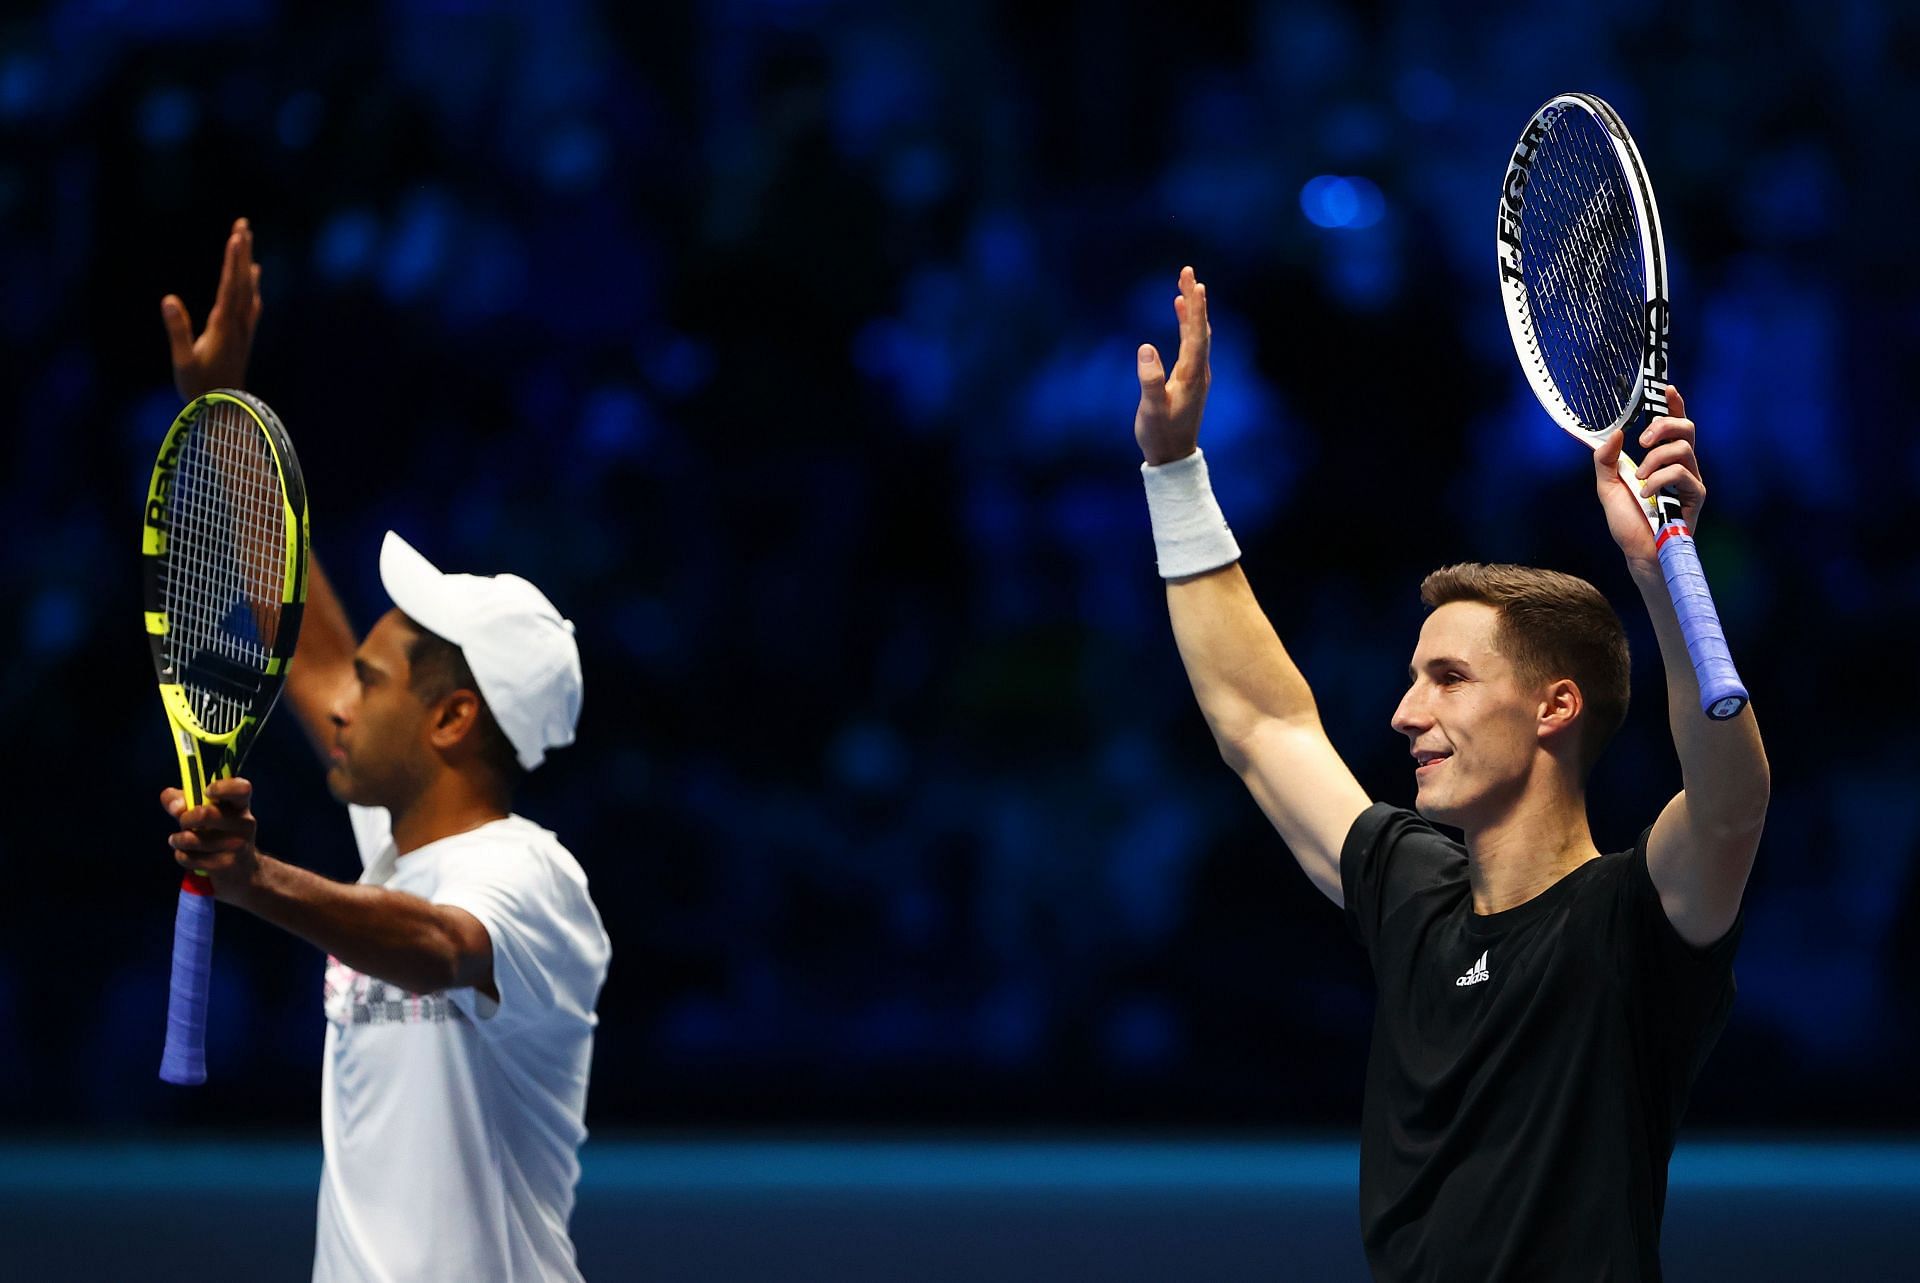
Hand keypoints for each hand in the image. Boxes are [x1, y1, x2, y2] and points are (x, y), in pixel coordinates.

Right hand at [161, 218, 261, 401]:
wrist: (225, 409)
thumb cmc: (200, 387)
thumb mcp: (183, 360)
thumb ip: (178, 329)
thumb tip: (168, 299)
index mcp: (223, 325)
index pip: (230, 285)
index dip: (233, 259)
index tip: (236, 235)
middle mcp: (237, 323)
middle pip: (242, 281)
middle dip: (241, 252)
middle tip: (243, 224)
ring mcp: (243, 330)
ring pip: (248, 290)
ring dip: (246, 265)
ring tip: (247, 243)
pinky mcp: (242, 338)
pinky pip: (250, 306)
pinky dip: (252, 288)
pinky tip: (254, 281)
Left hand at [161, 776, 261, 897]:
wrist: (242, 873)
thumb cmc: (218, 834)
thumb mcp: (203, 812)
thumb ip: (181, 800)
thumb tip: (175, 807)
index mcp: (240, 805)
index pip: (242, 788)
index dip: (222, 787)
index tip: (206, 792)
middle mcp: (244, 823)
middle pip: (205, 814)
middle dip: (184, 819)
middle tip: (183, 822)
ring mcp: (237, 846)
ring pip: (191, 839)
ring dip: (177, 839)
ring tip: (178, 840)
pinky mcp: (225, 866)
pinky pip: (188, 858)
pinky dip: (181, 856)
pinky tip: (189, 856)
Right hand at [1134, 266, 1211, 465]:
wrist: (1173, 458)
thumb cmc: (1160, 435)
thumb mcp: (1151, 410)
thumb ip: (1149, 380)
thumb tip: (1145, 349)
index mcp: (1192, 375)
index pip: (1196, 334)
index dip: (1195, 308)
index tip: (1192, 283)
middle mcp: (1199, 371)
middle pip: (1200, 328)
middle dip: (1194, 300)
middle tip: (1188, 272)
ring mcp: (1196, 374)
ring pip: (1197, 334)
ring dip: (1192, 309)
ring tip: (1185, 285)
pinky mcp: (1190, 378)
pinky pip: (1192, 343)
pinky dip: (1188, 323)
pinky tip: (1180, 312)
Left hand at [1593, 385, 1704, 568]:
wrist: (1639, 554)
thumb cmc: (1629, 523)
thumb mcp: (1607, 487)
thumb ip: (1606, 460)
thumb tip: (1614, 434)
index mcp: (1663, 460)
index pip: (1674, 425)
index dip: (1674, 404)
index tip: (1666, 388)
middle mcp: (1682, 466)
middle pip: (1685, 428)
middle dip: (1662, 425)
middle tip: (1641, 441)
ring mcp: (1691, 480)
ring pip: (1681, 449)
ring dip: (1654, 461)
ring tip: (1639, 481)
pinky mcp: (1696, 495)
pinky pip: (1680, 473)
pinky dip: (1658, 481)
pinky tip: (1646, 496)